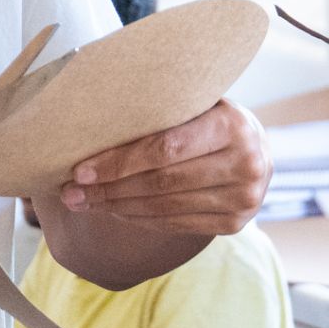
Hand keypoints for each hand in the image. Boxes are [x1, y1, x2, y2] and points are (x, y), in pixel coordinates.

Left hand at [60, 99, 270, 234]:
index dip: (119, 162)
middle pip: (161, 182)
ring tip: (84, 203)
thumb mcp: (195, 102)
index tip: (81, 170)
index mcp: (233, 124)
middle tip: (71, 192)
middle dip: (109, 189)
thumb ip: (161, 108)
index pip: (165, 149)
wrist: (257, 149)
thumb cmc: (209, 118)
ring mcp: (244, 198)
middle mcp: (245, 164)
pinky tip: (114, 211)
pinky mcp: (235, 224)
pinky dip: (140, 219)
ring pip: (165, 208)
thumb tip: (91, 119)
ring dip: (117, 207)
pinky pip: (176, 224)